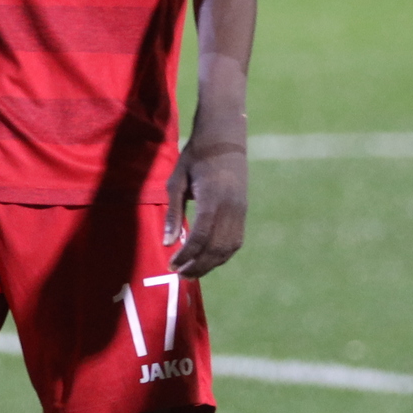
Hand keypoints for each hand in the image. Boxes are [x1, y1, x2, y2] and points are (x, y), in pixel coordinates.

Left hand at [165, 139, 247, 276]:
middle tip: (180, 274)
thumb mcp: (177, 181)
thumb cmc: (195, 157)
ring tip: (192, 272)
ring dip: (210, 264)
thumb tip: (169, 242)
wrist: (225, 138)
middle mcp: (230, 207)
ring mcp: (240, 210)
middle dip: (198, 265)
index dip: (186, 255)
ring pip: (228, 248)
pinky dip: (222, 254)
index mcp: (212, 198)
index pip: (201, 236)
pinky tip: (208, 259)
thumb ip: (174, 212)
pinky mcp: (243, 211)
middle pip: (216, 247)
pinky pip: (235, 240)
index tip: (171, 264)